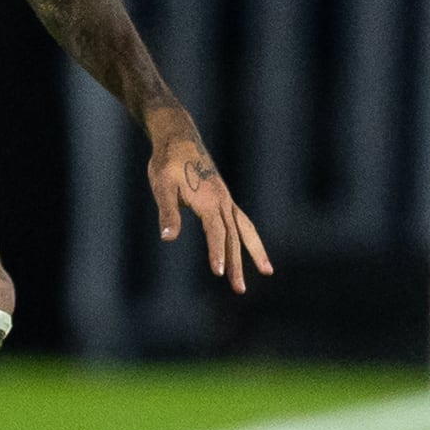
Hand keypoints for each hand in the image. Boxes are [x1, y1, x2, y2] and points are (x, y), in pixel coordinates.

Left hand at [146, 109, 270, 292]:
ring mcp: (225, 200)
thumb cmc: (166, 162)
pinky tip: (251, 249)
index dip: (217, 253)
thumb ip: (167, 212)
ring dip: (254, 251)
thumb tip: (167, 238)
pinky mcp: (223, 198)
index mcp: (208, 201)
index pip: (216, 233)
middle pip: (233, 237)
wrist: (179, 139)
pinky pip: (241, 221)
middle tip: (239, 290)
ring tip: (268, 272)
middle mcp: (222, 202)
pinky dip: (248, 236)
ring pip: (244, 230)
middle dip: (237, 264)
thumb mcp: (161, 186)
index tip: (219, 273)